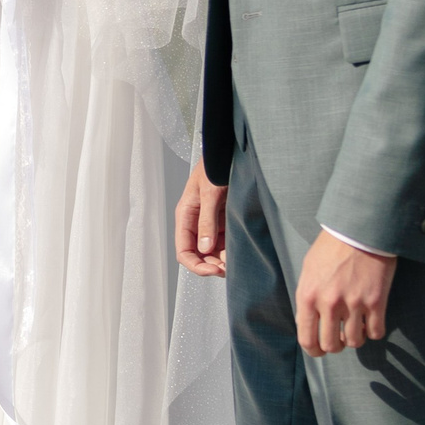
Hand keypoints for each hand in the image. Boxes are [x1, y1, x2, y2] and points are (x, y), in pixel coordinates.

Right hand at [175, 159, 226, 276]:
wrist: (229, 153)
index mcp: (186, 216)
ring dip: (223, 260)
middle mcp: (197, 223)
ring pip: (213, 252)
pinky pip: (225, 243)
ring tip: (236, 262)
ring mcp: (211, 223)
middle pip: (199, 255)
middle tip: (228, 269)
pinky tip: (240, 252)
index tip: (213, 271)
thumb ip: (206, 221)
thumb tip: (204, 249)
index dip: (196, 265)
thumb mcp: (209, 193)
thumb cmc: (214, 167)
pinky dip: (231, 251)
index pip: (184, 251)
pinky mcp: (224, 221)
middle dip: (211, 266)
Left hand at [294, 231, 395, 355]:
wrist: (359, 229)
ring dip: (355, 338)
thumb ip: (306, 298)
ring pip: (355, 342)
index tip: (319, 351)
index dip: (313, 351)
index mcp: (308, 296)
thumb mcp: (308, 270)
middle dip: (336, 346)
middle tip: (340, 339)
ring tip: (356, 326)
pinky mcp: (376, 302)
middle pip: (331, 345)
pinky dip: (373, 331)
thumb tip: (306, 323)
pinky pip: (375, 332)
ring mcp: (354, 304)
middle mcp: (329, 303)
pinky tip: (371, 321)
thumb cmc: (331, 248)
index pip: (307, 339)